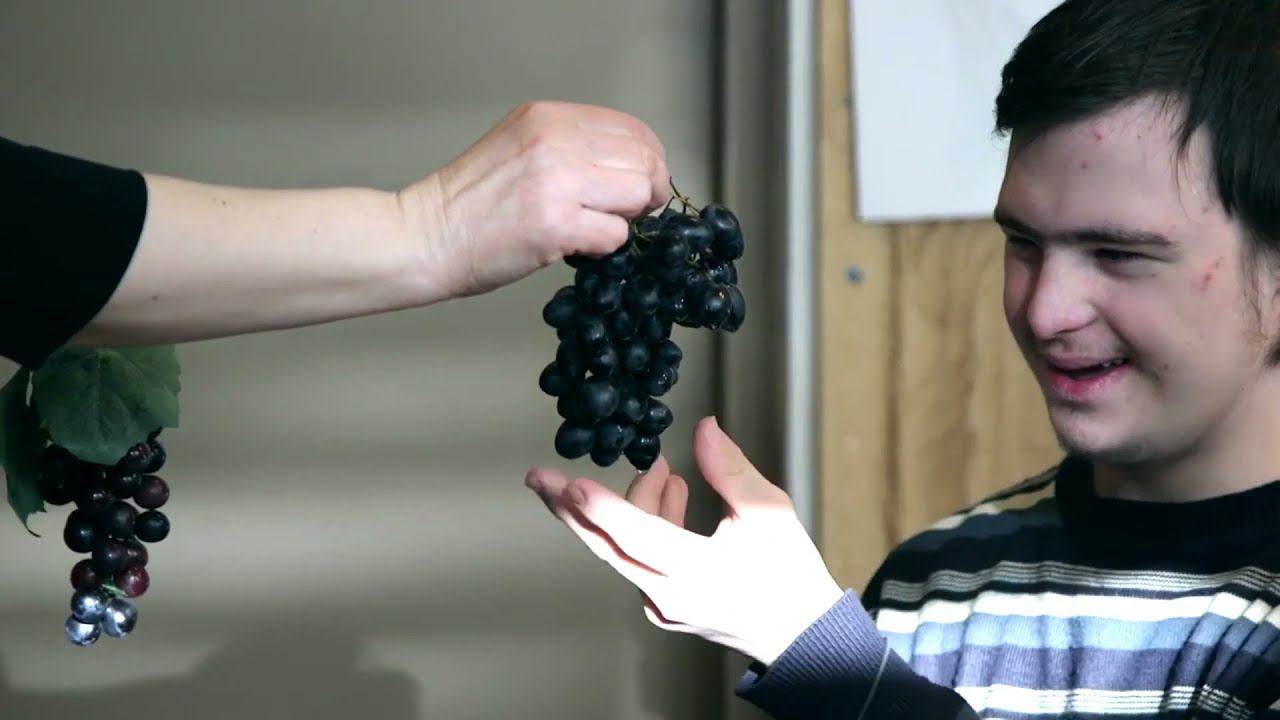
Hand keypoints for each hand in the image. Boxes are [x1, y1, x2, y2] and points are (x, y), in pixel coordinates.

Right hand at [403, 100, 669, 299]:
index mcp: (546, 117)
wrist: (423, 237)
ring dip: (627, 218)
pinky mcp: (556, 225)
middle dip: (647, 191)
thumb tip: (627, 166)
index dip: (647, 160)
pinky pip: (616, 235)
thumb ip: (568, 145)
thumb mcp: (517, 145)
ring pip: (638, 194)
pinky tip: (577, 245)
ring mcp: (557, 181)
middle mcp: (555, 140)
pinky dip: (604, 246)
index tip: (640, 183)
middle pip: (644, 160)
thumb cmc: (466, 203)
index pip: (631, 128)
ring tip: (597, 226)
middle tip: (630, 213)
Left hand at [524, 417, 844, 665]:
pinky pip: (638, 560)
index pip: (637, 536)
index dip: (603, 506)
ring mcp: (662, 604)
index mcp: (696, 572)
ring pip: (624, 549)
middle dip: (570, 507)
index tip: (572, 482)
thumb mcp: (768, 512)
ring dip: (628, 506)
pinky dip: (643, 527)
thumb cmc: (789, 573)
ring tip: (659, 471)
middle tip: (540, 476)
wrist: (800, 633)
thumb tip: (704, 427)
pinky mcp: (664, 605)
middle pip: (607, 546)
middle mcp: (668, 594)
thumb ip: (729, 469)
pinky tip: (669, 496)